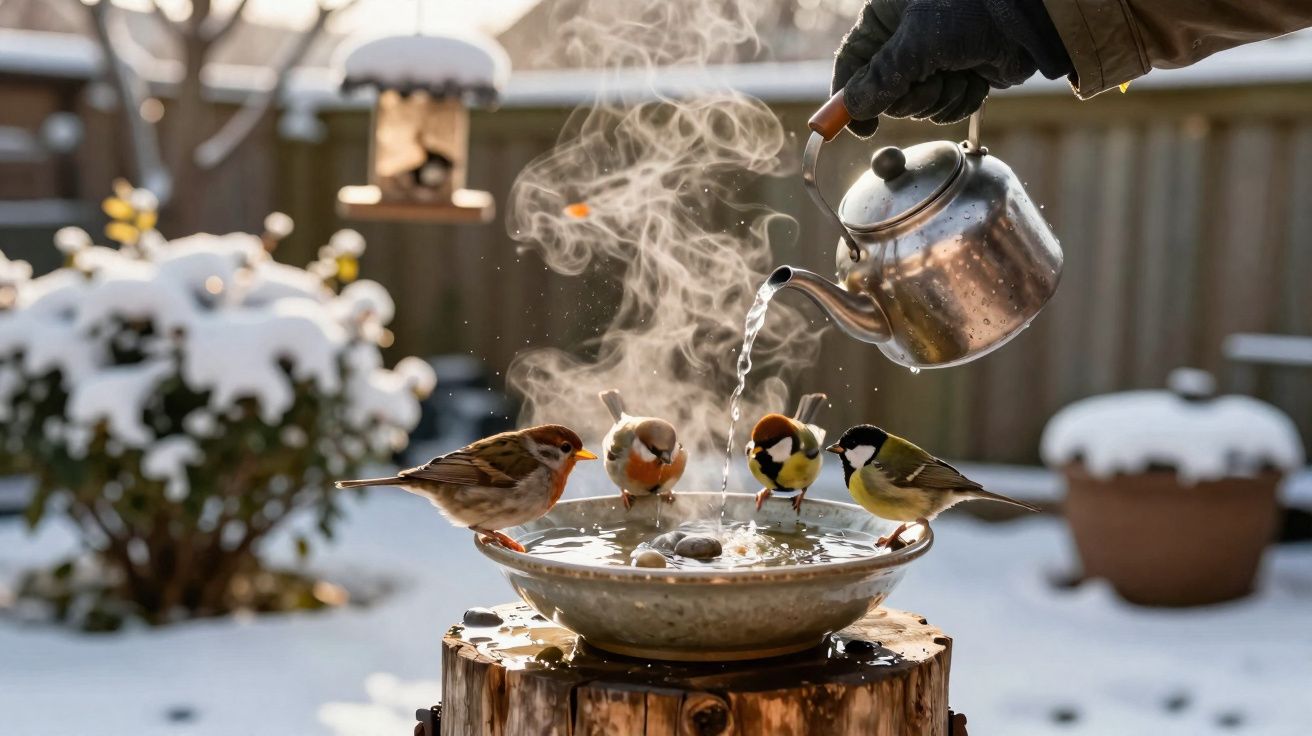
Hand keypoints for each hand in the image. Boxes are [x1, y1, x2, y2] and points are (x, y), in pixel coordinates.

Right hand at [832, 0, 1071, 136]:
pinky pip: (946, 107)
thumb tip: (852, 108)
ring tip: (958, 72)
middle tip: (928, 81)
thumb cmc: (969, 9)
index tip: (858, 127)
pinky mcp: (962, 75)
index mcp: (886, 19)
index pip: (852, 63)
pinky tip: (975, 78)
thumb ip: (879, 79)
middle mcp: (906, 40)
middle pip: (885, 93)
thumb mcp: (915, 44)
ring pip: (918, 105)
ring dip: (939, 98)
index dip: (849, 97)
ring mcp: (936, 59)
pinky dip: (961, 100)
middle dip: (910, 97)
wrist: (1029, 14)